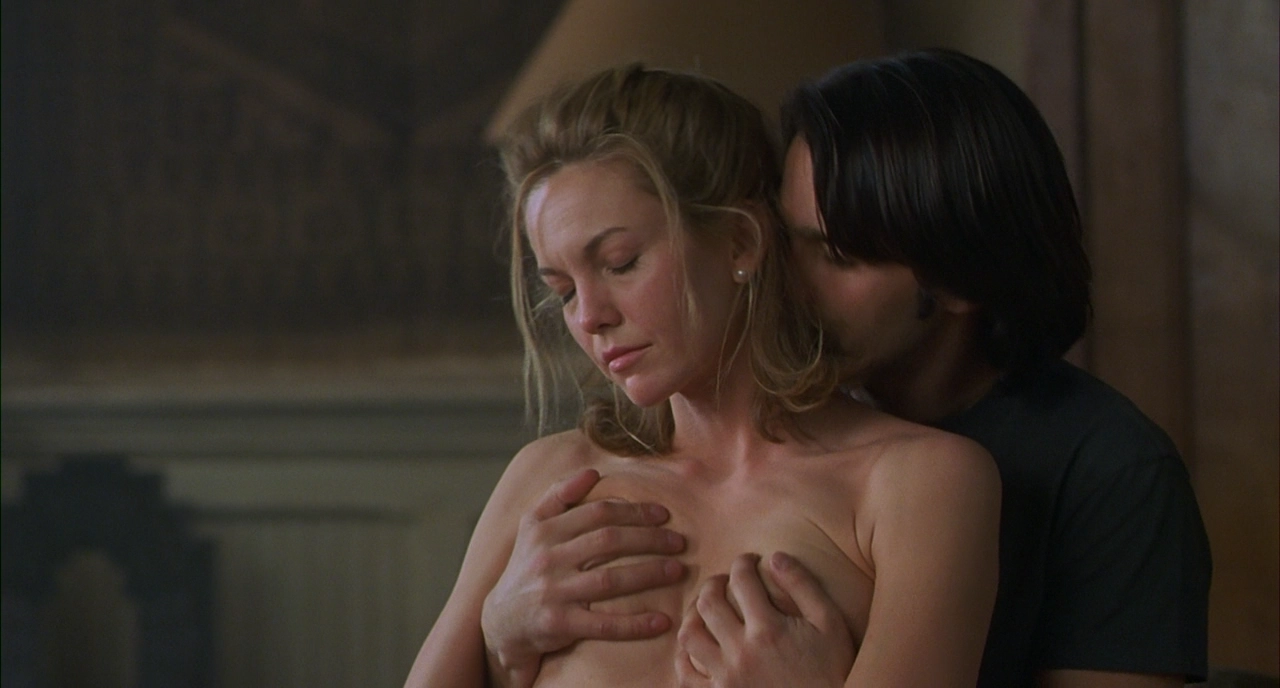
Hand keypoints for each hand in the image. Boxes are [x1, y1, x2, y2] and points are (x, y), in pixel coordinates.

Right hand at [481, 468, 686, 684]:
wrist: (502, 620)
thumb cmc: (528, 567)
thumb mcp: (532, 526)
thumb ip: (559, 495)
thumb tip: (592, 473)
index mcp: (543, 529)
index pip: (598, 513)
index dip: (634, 511)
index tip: (664, 515)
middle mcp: (547, 557)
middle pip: (608, 541)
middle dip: (650, 539)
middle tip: (679, 542)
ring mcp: (553, 592)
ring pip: (610, 580)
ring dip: (650, 574)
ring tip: (678, 570)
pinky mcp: (559, 624)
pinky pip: (603, 623)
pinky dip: (635, 624)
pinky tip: (662, 621)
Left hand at [676, 552, 853, 687]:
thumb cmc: (833, 669)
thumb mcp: (830, 624)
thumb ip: (803, 587)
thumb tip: (775, 556)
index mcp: (768, 629)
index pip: (742, 580)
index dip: (743, 563)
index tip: (749, 562)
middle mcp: (742, 652)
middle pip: (708, 603)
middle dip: (714, 583)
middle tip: (725, 581)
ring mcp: (727, 677)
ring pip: (689, 635)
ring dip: (693, 615)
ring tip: (706, 609)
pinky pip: (686, 675)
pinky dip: (683, 657)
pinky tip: (694, 645)